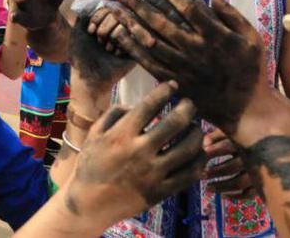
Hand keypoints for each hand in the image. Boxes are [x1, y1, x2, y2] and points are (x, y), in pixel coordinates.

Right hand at [64, 82, 205, 227]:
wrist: (90, 202)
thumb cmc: (91, 164)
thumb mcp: (94, 134)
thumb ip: (113, 115)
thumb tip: (134, 104)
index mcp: (121, 135)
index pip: (149, 106)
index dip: (164, 91)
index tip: (172, 85)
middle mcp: (140, 151)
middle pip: (175, 124)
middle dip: (187, 108)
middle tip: (190, 103)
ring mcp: (153, 173)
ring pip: (188, 149)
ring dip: (196, 133)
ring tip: (196, 127)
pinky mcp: (162, 191)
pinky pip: (189, 174)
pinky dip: (199, 161)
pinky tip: (198, 152)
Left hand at [68, 0, 135, 90]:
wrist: (88, 78)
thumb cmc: (81, 56)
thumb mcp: (78, 31)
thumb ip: (86, 13)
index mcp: (106, 23)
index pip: (109, 6)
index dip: (99, 15)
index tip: (90, 30)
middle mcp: (119, 28)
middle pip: (119, 11)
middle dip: (105, 25)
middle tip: (98, 40)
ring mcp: (129, 37)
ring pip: (127, 20)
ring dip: (112, 33)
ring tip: (106, 48)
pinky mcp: (137, 49)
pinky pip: (135, 34)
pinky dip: (121, 42)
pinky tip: (115, 53)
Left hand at [109, 0, 261, 134]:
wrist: (246, 108)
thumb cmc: (251, 70)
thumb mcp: (253, 39)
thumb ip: (233, 16)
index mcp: (216, 36)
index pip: (187, 9)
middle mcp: (196, 50)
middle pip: (161, 23)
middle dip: (138, 6)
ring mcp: (183, 67)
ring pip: (150, 42)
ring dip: (130, 24)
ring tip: (114, 10)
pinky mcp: (175, 82)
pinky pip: (148, 63)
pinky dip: (132, 48)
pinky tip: (120, 35)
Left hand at [203, 128, 256, 197]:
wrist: (279, 148)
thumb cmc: (251, 136)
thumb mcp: (235, 131)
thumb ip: (217, 135)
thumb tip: (204, 146)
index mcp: (244, 143)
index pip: (226, 146)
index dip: (215, 150)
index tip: (205, 152)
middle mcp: (252, 159)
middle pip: (231, 167)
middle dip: (214, 172)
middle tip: (202, 175)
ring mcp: (258, 174)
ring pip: (238, 183)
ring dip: (221, 186)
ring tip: (208, 187)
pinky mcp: (262, 185)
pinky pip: (248, 194)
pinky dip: (235, 196)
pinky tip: (223, 196)